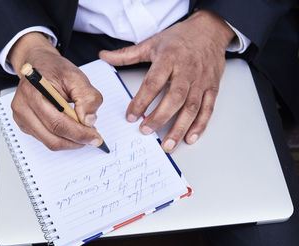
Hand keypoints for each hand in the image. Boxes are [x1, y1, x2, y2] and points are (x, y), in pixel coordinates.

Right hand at [9, 32, 102, 150]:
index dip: (79, 134)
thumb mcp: (76, 76)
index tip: (96, 137)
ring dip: (70, 141)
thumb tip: (88, 121)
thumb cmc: (54, 69)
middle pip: (53, 138)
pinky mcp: (24, 125)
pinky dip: (62, 138)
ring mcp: (21, 118)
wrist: (39, 65)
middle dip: (76, 141)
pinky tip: (71, 129)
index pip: (57, 123)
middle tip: (93, 137)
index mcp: (33, 92)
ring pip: (50, 142)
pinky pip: (46, 139)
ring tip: (84, 131)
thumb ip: (87, 97)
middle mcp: (23, 107)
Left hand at [99, 10, 234, 152]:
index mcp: (169, 58)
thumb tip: (104, 56)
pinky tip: (190, 138)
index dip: (141, 101)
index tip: (130, 116)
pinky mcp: (212, 88)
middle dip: (160, 117)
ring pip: (192, 107)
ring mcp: (201, 81)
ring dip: (180, 128)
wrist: (209, 30)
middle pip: (175, 97)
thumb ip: (127, 54)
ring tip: (167, 144)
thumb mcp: (152, 43)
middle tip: (146, 131)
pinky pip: (207, 109)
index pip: (153, 82)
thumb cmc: (180, 38)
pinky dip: (200, 125)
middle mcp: (187, 71)